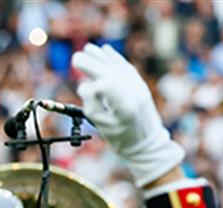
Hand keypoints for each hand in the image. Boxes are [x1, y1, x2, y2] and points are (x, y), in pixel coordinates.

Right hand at [71, 44, 183, 186]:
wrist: (147, 143)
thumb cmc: (121, 138)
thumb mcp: (101, 125)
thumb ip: (91, 104)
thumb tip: (84, 85)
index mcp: (125, 106)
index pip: (105, 85)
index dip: (90, 86)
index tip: (79, 89)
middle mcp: (134, 93)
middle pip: (110, 73)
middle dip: (93, 64)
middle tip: (75, 58)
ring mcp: (139, 87)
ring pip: (118, 67)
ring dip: (102, 58)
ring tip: (88, 49)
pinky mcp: (141, 85)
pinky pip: (126, 68)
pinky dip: (115, 59)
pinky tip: (106, 51)